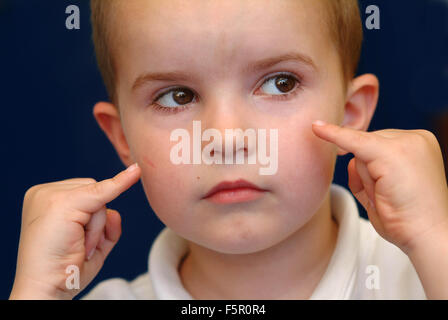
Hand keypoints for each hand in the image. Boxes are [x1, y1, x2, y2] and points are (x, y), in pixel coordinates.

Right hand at [9, 163, 140, 298]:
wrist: (46, 290)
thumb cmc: (65, 270)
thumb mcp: (91, 242)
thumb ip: (106, 224)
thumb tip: (116, 212)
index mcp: (48, 200)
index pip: (86, 192)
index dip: (92, 217)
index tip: (79, 239)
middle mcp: (47, 194)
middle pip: (94, 190)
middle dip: (96, 221)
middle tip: (78, 246)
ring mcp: (51, 195)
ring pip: (100, 196)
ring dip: (97, 227)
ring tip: (79, 247)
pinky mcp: (62, 202)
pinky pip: (104, 190)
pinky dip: (121, 182)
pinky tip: (136, 172)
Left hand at [312, 120, 447, 255]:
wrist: (427, 235)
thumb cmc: (407, 218)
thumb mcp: (384, 190)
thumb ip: (366, 172)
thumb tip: (348, 158)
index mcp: (418, 145)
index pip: (379, 143)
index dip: (370, 164)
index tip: (368, 172)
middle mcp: (415, 139)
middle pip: (368, 143)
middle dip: (369, 172)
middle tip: (391, 195)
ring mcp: (405, 142)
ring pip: (361, 149)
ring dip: (366, 177)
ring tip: (388, 195)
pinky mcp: (390, 152)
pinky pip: (352, 140)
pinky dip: (334, 134)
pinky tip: (317, 128)